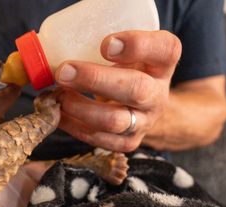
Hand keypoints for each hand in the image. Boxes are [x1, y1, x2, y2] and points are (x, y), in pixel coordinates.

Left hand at [55, 30, 181, 151]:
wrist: (142, 106)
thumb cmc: (127, 70)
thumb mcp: (127, 52)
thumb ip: (107, 48)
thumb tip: (60, 49)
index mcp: (163, 64)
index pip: (166, 50)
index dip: (137, 46)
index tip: (106, 44)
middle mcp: (158, 95)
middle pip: (136, 89)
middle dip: (95, 80)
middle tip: (63, 72)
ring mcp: (145, 122)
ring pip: (115, 120)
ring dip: (80, 108)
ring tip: (59, 96)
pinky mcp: (128, 142)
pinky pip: (100, 139)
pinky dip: (74, 126)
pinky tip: (59, 114)